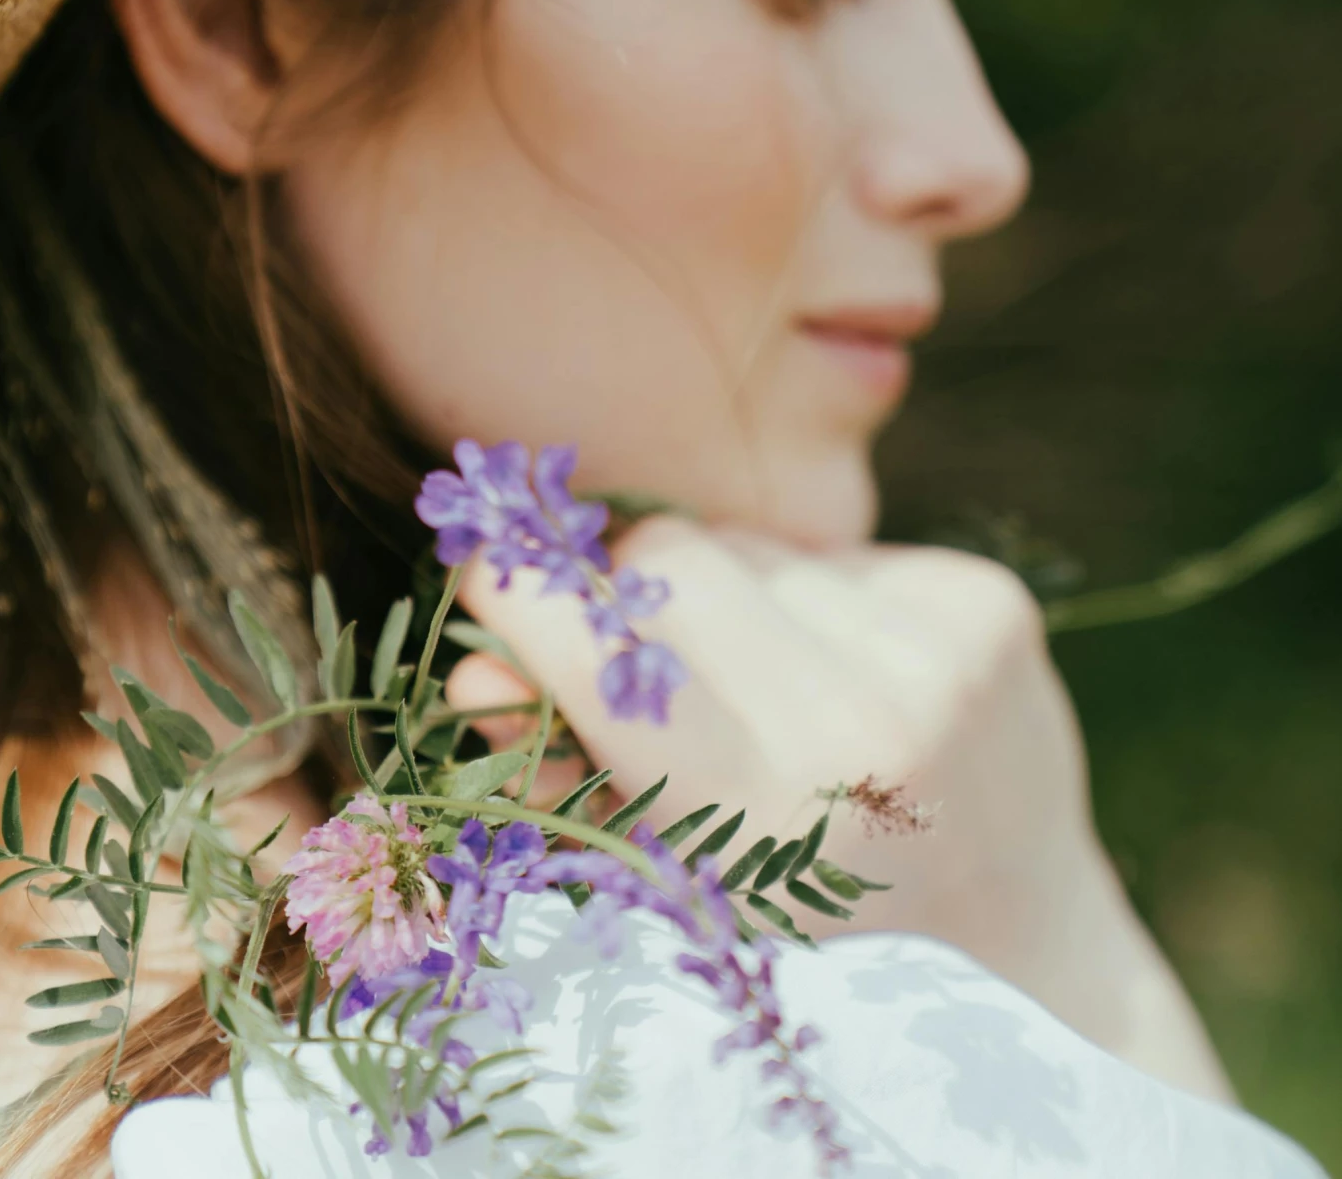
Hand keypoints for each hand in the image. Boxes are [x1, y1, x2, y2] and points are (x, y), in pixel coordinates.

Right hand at [448, 516, 1230, 1099]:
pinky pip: (839, 548)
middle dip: (623, 588)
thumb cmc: (817, 939)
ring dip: (728, 600)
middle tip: (632, 650)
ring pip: (752, 542)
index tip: (485, 576)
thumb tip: (469, 665)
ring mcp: (946, 654)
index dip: (523, 597)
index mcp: (775, 824)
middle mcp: (871, 726)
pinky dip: (815, 600)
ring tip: (769, 699)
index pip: (607, 650)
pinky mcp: (995, 603)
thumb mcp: (677, 889)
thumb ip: (567, 774)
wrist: (1027, 954)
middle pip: (668, 549)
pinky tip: (848, 677)